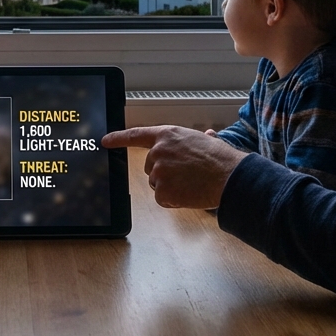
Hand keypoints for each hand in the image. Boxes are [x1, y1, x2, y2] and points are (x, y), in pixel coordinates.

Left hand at [101, 125, 247, 208]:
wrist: (229, 177)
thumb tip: (206, 137)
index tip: (105, 141)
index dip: (118, 138)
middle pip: (150, 167)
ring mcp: (158, 171)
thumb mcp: (207, 141)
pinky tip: (188, 194)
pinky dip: (174, 200)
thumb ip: (197, 139)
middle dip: (164, 173)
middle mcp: (158, 151)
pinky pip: (163, 199)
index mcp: (167, 135)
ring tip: (191, 183)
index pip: (136, 135)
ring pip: (157, 184)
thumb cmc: (221, 159)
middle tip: (186, 174)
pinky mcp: (161, 190)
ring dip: (170, 187)